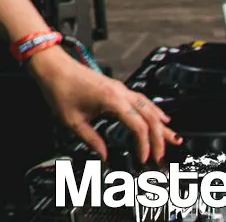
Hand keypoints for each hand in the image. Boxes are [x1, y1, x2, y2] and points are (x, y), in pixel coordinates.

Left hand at [27, 48, 180, 163]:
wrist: (52, 65)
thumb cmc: (59, 87)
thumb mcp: (71, 120)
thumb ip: (91, 140)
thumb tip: (104, 155)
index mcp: (112, 100)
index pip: (138, 126)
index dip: (144, 145)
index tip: (144, 159)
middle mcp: (121, 92)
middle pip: (149, 117)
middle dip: (159, 138)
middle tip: (161, 156)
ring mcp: (120, 88)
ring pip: (149, 107)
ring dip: (161, 124)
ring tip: (173, 138)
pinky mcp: (116, 87)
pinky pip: (142, 100)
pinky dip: (153, 111)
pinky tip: (159, 117)